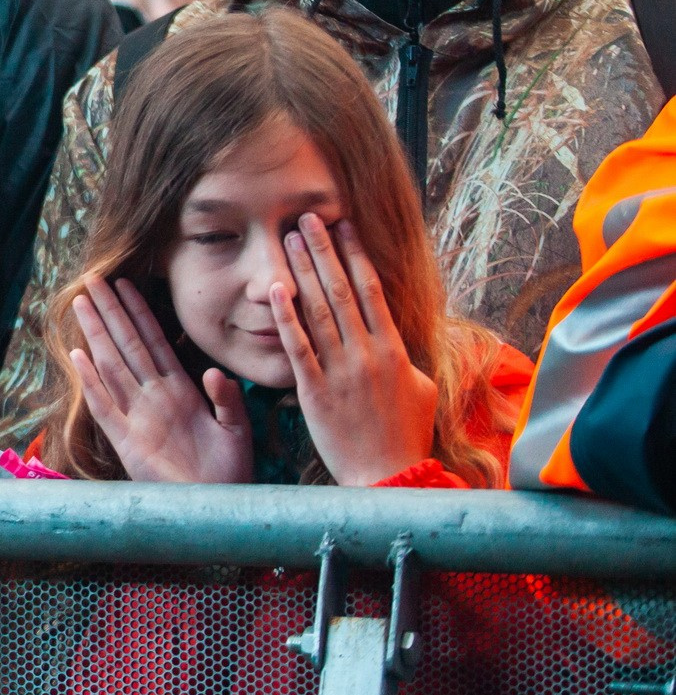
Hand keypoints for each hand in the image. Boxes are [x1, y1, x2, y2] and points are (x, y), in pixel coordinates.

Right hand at [70, 275, 252, 483]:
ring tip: (82, 303)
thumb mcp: (237, 429)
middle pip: (126, 344)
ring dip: (96, 333)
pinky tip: (79, 356)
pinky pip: (105, 405)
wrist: (215, 508)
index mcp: (179, 391)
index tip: (127, 283)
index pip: (154, 341)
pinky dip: (92, 381)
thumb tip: (213, 372)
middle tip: (94, 279)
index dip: (140, 312)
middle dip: (111, 310)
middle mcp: (153, 397)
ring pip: (111, 365)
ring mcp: (137, 417)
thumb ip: (228, 399)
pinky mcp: (126, 441)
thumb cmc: (228, 472)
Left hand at [273, 215, 437, 485]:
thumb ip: (407, 359)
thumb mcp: (421, 390)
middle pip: (341, 291)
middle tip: (306, 217)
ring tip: (289, 240)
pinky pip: (298, 347)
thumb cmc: (407, 436)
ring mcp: (340, 371)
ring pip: (318, 311)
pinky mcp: (315, 391)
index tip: (343, 226)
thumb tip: (398, 339)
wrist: (388, 477)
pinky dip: (286, 317)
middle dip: (323, 250)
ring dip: (302, 271)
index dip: (355, 255)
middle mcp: (367, 353)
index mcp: (393, 350)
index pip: (371, 291)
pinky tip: (274, 290)